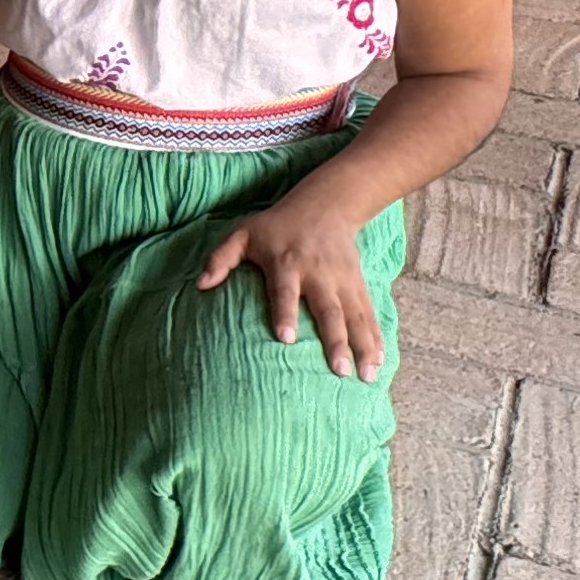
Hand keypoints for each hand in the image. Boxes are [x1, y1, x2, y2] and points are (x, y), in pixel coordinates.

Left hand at [198, 202, 384, 378]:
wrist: (326, 204)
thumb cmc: (276, 227)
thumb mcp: (243, 233)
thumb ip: (221, 258)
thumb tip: (199, 284)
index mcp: (287, 262)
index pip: (285, 291)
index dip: (285, 313)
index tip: (285, 339)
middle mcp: (318, 273)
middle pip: (328, 309)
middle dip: (335, 340)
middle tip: (339, 370)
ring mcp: (342, 280)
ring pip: (355, 315)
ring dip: (363, 345)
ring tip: (367, 375)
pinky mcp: (358, 283)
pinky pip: (368, 312)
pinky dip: (376, 336)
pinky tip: (379, 360)